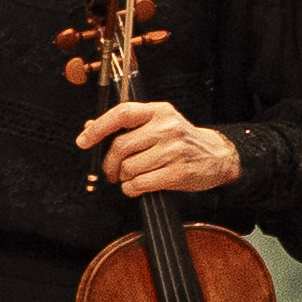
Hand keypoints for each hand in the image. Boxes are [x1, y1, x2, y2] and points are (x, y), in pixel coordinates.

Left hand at [78, 100, 241, 198]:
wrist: (217, 156)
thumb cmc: (182, 141)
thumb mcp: (158, 124)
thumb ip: (127, 126)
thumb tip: (90, 128)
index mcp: (160, 111)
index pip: (122, 113)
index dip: (98, 128)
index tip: (84, 141)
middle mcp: (167, 127)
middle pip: (121, 146)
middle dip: (110, 164)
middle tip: (112, 172)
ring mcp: (174, 150)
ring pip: (129, 168)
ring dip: (125, 179)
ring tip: (135, 177)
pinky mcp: (178, 172)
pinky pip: (140, 184)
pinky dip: (133, 189)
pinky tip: (141, 186)